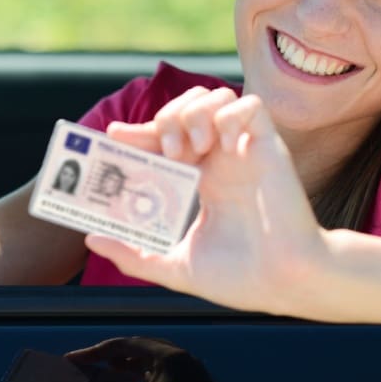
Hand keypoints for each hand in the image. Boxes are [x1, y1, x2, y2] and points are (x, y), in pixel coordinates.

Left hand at [87, 88, 325, 314]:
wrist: (287, 283)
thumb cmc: (242, 279)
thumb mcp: (176, 266)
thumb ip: (134, 254)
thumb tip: (92, 238)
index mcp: (200, 181)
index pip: (162, 139)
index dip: (137, 132)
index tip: (113, 136)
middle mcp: (221, 160)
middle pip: (185, 108)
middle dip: (165, 118)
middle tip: (165, 151)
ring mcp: (244, 151)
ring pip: (215, 98)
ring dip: (193, 113)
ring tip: (190, 148)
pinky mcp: (270, 147)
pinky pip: (251, 106)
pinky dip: (229, 115)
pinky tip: (221, 146)